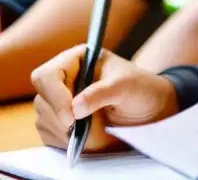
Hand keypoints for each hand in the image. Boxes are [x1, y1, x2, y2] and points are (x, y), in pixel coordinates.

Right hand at [31, 45, 179, 152]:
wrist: (147, 109)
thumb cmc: (140, 88)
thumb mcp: (127, 86)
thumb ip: (103, 92)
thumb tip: (75, 107)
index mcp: (76, 60)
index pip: (46, 76)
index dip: (55, 97)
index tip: (72, 117)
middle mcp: (62, 80)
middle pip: (45, 104)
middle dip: (71, 121)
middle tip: (100, 125)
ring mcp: (56, 103)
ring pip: (47, 124)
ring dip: (74, 134)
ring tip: (104, 128)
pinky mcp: (57, 124)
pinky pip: (52, 138)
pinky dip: (72, 143)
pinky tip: (94, 135)